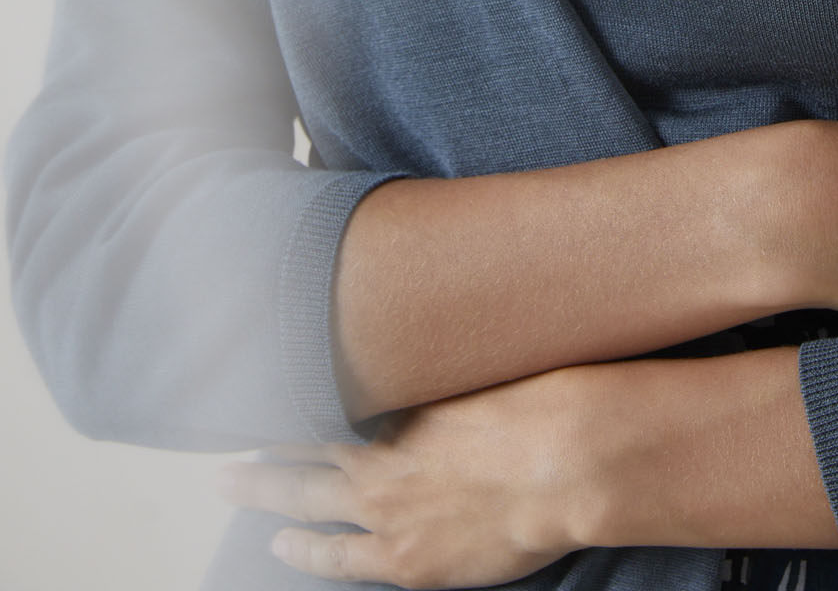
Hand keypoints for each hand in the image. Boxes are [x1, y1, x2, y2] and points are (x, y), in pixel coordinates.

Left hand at [217, 370, 596, 585]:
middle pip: (303, 443)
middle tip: (228, 426)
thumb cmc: (542, 401)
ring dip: (265, 490)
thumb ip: (451, 355)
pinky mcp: (405, 561)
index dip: (294, 386)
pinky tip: (282, 545)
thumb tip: (438, 321)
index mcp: (401, 401)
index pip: (329, 391)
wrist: (565, 462)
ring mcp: (386, 510)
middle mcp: (382, 452)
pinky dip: (305, 550)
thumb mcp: (488, 361)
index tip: (266, 370)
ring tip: (230, 482)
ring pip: (305, 499)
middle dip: (263, 437)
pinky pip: (338, 559)